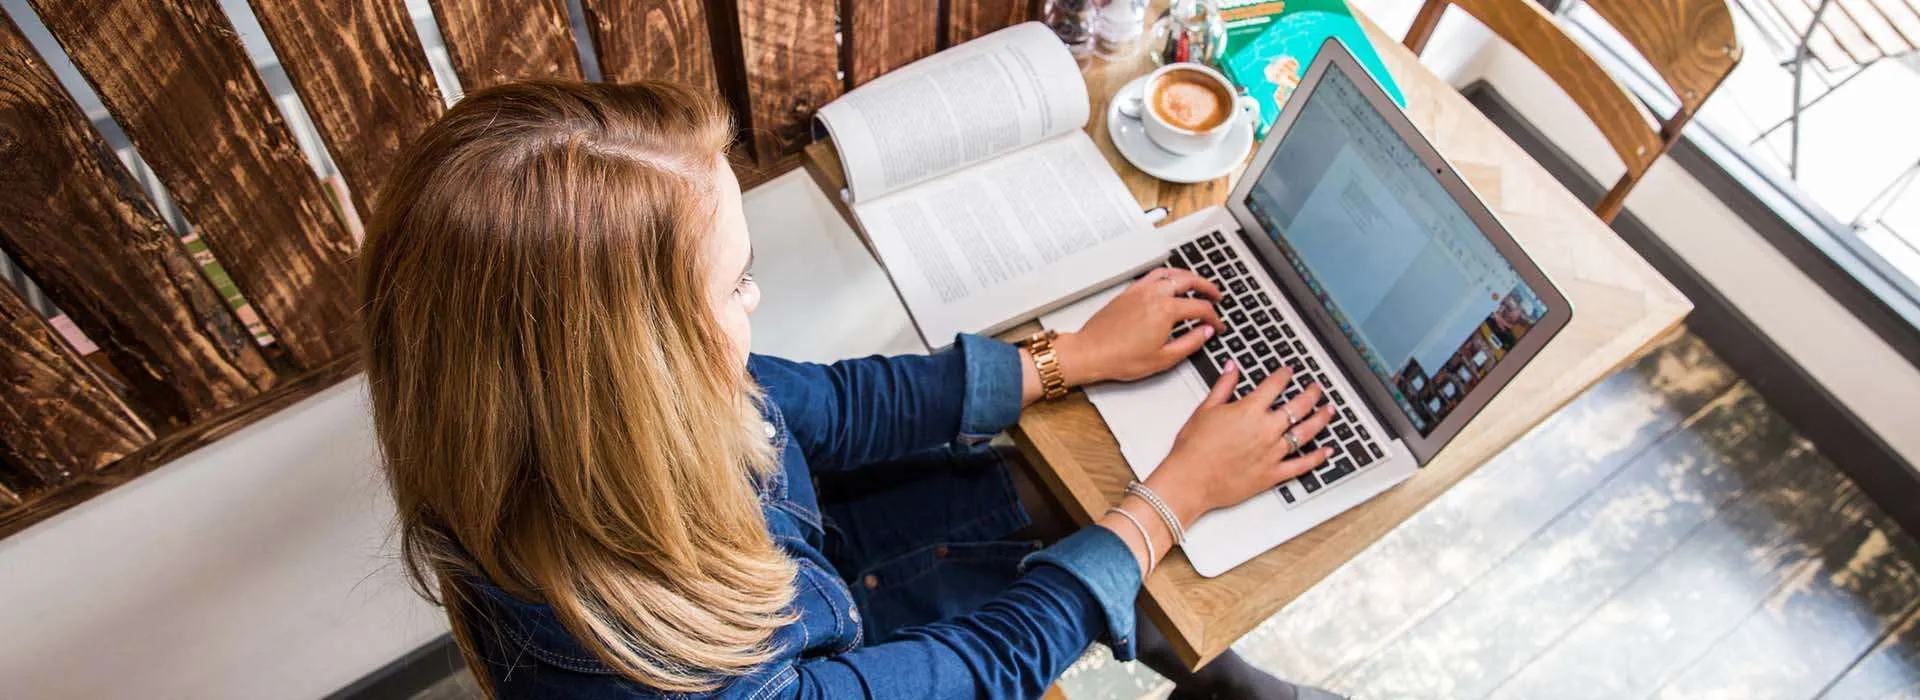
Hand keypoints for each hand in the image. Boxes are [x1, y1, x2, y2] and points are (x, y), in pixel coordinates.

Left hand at [1057, 268, 1225, 385]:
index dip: (1214, 318)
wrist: (1091, 352)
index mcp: (1166, 311)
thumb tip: (1205, 332)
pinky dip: (1167, 275)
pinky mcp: (1129, 292)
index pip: (1200, 308)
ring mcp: (1140, 290)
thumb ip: (1190, 343)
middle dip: (1207, 287)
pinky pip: (1153, 275)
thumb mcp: (1164, 359)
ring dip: (1188, 276)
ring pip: (1171, 273)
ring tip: (1197, 284)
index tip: (1217, 326)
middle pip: (1189, 281)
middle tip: (1216, 296)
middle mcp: (1154, 295)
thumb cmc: (1120, 358)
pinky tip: (1169, 282)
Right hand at [1144, 361, 1334, 523]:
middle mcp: (1266, 430)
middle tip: (1317, 388)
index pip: (1275, 385)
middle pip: (1298, 406)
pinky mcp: (1273, 474)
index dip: (1284, 375)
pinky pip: (1301, 465)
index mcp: (1249, 410)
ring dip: (1321, 419)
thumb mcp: (1205, 410)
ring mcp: (1273, 453)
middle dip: (1311, 394)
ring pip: (1306, 432)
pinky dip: (1317, 458)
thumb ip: (1223, 386)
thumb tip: (1232, 368)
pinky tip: (1326, 451)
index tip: (1288, 371)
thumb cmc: (1193, 449)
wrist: (1190, 480)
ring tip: (1329, 411)